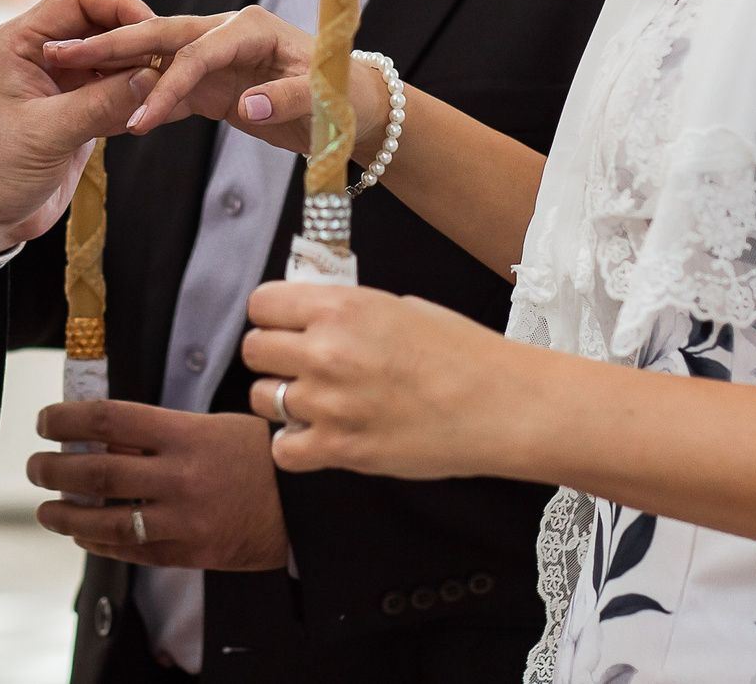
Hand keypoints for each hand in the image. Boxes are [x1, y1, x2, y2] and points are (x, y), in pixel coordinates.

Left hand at [0, 0, 158, 261]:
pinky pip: (116, 91)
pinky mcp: (79, 111)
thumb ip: (99, 103)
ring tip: (170, 85)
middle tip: (170, 59)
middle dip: (136, 39)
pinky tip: (157, 107)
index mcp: (22, 42)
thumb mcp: (45, 134)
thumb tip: (151, 77)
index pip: (79, 0)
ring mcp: (63, 83)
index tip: (152, 26)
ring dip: (140, 69)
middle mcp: (43, 55)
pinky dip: (137, 97)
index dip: (119, 6)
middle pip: (102, 26)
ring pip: (114, 59)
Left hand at [28, 401, 287, 570]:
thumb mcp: (215, 426)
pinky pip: (131, 552)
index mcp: (186, 434)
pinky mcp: (189, 553)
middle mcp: (180, 477)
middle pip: (98, 470)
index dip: (68, 418)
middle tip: (35, 464)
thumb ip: (163, 431)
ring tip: (47, 509)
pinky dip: (100, 545)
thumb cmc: (261, 457)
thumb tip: (105, 435)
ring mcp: (183, 520)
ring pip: (106, 521)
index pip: (110, 419)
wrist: (307, 507)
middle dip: (55, 467)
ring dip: (66, 515)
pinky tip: (84, 537)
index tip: (46, 420)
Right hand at [42, 5, 387, 158]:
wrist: (355, 107)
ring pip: (154, 56)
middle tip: (60, 52)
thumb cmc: (344, 98)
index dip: (166, 86)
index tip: (139, 120)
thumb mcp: (326, 102)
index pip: (195, 54)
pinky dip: (135, 94)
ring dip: (110, 64)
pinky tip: (100, 103)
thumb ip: (288, 100)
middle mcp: (225, 32)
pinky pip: (165, 85)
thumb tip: (249, 108)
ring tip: (62, 67)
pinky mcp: (211, 82)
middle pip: (159, 36)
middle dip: (110, 45)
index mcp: (249, 27)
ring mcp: (214, 55)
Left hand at [242, 280, 548, 480]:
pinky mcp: (340, 449)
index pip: (262, 304)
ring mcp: (329, 403)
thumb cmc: (463, 352)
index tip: (284, 326)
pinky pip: (282, 450)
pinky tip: (321, 436)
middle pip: (254, 351)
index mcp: (342, 307)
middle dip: (272, 357)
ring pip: (261, 399)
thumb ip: (346, 312)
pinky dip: (295, 445)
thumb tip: (310, 316)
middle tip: (299, 366)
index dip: (271, 316)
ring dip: (282, 401)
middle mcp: (326, 351)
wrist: (501, 405)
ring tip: (317, 402)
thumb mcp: (399, 307)